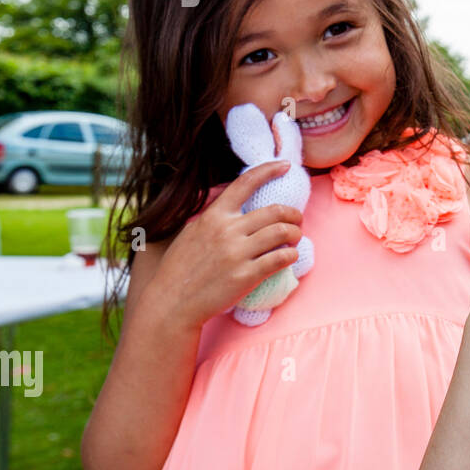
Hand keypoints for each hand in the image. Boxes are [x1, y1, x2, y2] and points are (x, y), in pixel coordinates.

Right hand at [152, 160, 302, 331]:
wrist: (172, 303)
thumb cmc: (180, 269)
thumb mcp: (191, 232)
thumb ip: (212, 216)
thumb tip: (228, 200)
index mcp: (213, 217)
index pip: (244, 183)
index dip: (268, 170)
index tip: (285, 165)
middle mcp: (227, 231)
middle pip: (275, 210)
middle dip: (293, 214)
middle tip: (297, 220)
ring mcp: (237, 253)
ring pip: (283, 232)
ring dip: (296, 234)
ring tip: (295, 239)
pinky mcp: (246, 275)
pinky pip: (281, 258)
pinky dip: (292, 255)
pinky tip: (290, 257)